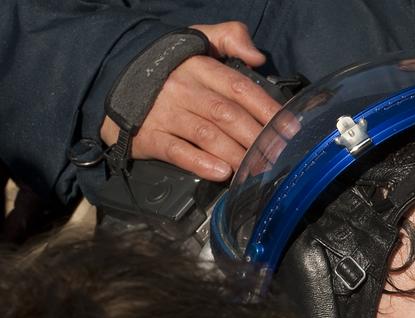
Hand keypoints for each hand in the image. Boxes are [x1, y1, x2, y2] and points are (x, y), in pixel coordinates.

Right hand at [99, 22, 280, 181]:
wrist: (112, 75)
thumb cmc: (167, 65)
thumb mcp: (197, 41)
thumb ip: (230, 37)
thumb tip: (258, 56)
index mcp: (198, 67)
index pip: (239, 87)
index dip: (267, 108)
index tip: (290, 128)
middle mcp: (182, 88)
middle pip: (227, 114)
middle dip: (257, 138)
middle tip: (278, 157)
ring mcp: (165, 113)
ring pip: (207, 135)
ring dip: (236, 155)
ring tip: (257, 170)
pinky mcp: (148, 135)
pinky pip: (176, 150)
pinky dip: (200, 162)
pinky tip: (222, 172)